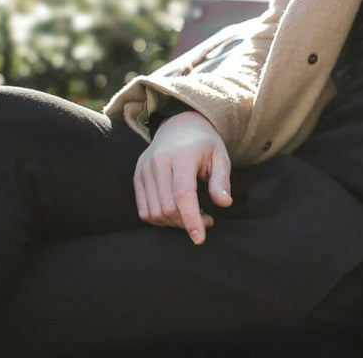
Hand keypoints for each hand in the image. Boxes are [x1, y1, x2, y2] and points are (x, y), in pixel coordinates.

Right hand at [133, 111, 232, 243]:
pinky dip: (160, 219)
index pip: (183, 194)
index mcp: (181, 155)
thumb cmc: (204, 144)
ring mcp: (144, 169)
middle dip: (187, 222)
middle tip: (208, 219)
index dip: (191, 219)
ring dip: (174, 223)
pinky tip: (176, 213)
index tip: (200, 239)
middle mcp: (158, 161)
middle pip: (168, 207)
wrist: (179, 125)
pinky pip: (144, 210)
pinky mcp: (137, 176)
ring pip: (155, 212)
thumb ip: (222, 180)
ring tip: (193, 215)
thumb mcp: (220, 157)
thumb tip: (224, 203)